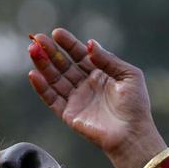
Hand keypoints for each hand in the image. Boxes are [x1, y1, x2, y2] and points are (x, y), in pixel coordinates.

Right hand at [27, 28, 165, 167]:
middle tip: (37, 39)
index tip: (56, 33)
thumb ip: (108, 59)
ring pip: (54, 79)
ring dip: (43, 65)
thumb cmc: (135, 105)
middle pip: (63, 64)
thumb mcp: (128, 75)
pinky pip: (51, 98)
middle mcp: (85, 84)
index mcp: (100, 73)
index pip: (80, 54)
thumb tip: (89, 43)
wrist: (132, 134)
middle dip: (50, 51)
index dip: (68, 44)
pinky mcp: (69, 114)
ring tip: (33, 51)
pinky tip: (34, 74)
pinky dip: (41, 87)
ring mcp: (76, 99)